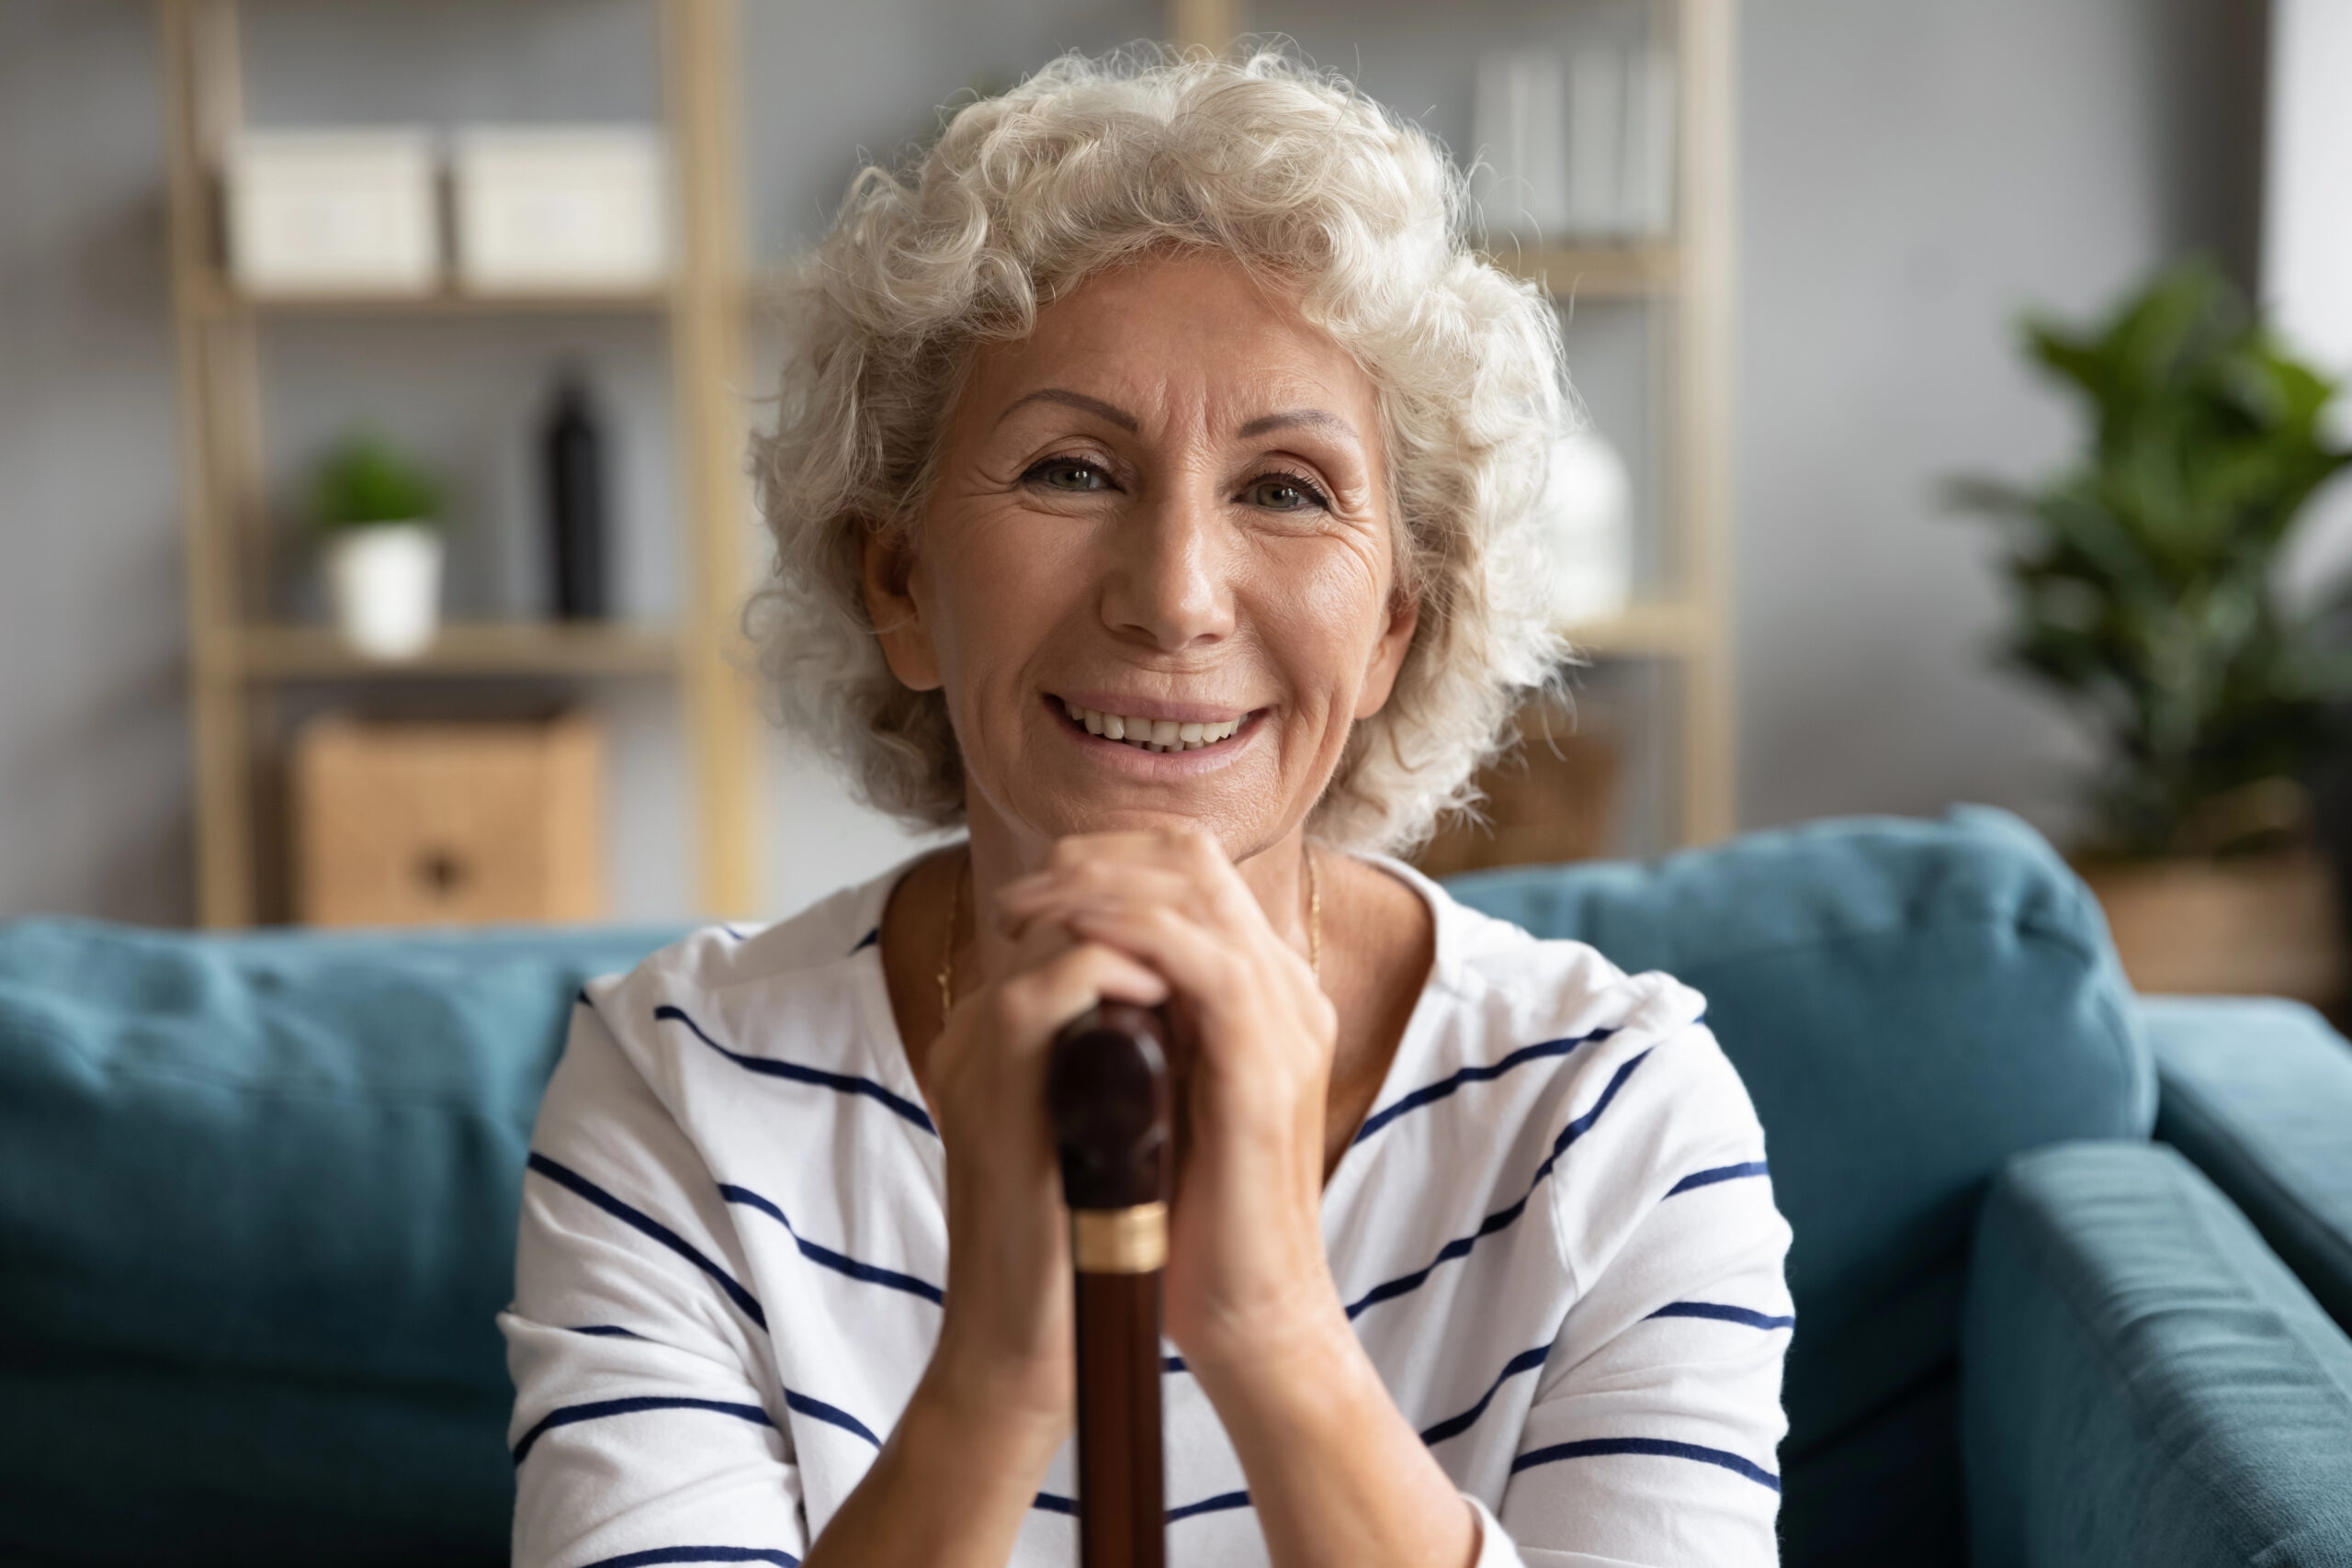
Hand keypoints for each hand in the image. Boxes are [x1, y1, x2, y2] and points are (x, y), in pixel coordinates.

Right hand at [921, 912, 1169, 1429]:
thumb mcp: (1114, 1131)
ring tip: (1200, 950)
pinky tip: (1169, 992)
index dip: (1144, 900)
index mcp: (1005, 1037)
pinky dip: (1108, 976)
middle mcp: (978, 1034)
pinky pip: (1038, 997)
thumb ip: (1132, 1061)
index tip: (1214, 923)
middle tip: (1213, 919)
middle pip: (1059, 904)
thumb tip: (1197, 1007)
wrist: (1030, 1350)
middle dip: (1144, 894)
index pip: (1071, 917)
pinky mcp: (988, 1096)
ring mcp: (975, 1059)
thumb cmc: (1082, 1252)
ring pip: (1047, 934)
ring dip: (1135, 925)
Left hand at [997, 829, 1346, 1378]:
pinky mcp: (1266, 1063)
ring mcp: (1286, 1021)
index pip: (1192, 871)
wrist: (1249, 1313)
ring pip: (1192, 893)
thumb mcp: (1156, 1096)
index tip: (1028, 894)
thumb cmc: (1192, 1219)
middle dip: (1090, 860)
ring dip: (1091, 890)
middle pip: (1194, 860)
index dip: (1105, 860)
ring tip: (1020, 915)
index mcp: (1265, 992)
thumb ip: (1136, 1028)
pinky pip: (1197, 958)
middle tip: (1014, 897)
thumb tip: (1061, 974)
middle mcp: (1287, 990)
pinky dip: (1126, 936)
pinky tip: (1065, 948)